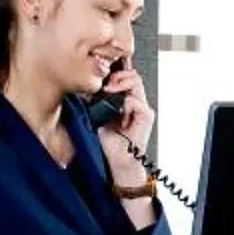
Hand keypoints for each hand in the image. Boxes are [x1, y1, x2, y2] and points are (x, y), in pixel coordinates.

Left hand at [94, 62, 155, 190]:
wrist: (118, 160)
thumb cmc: (110, 141)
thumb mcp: (98, 115)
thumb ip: (98, 100)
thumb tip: (86, 87)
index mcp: (127, 100)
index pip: (125, 76)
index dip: (115, 73)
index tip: (101, 78)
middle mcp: (136, 102)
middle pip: (132, 75)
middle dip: (117, 76)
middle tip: (105, 85)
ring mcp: (143, 109)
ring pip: (136, 82)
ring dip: (121, 84)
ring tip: (109, 92)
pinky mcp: (146, 117)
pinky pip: (137, 102)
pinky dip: (126, 103)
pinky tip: (119, 112)